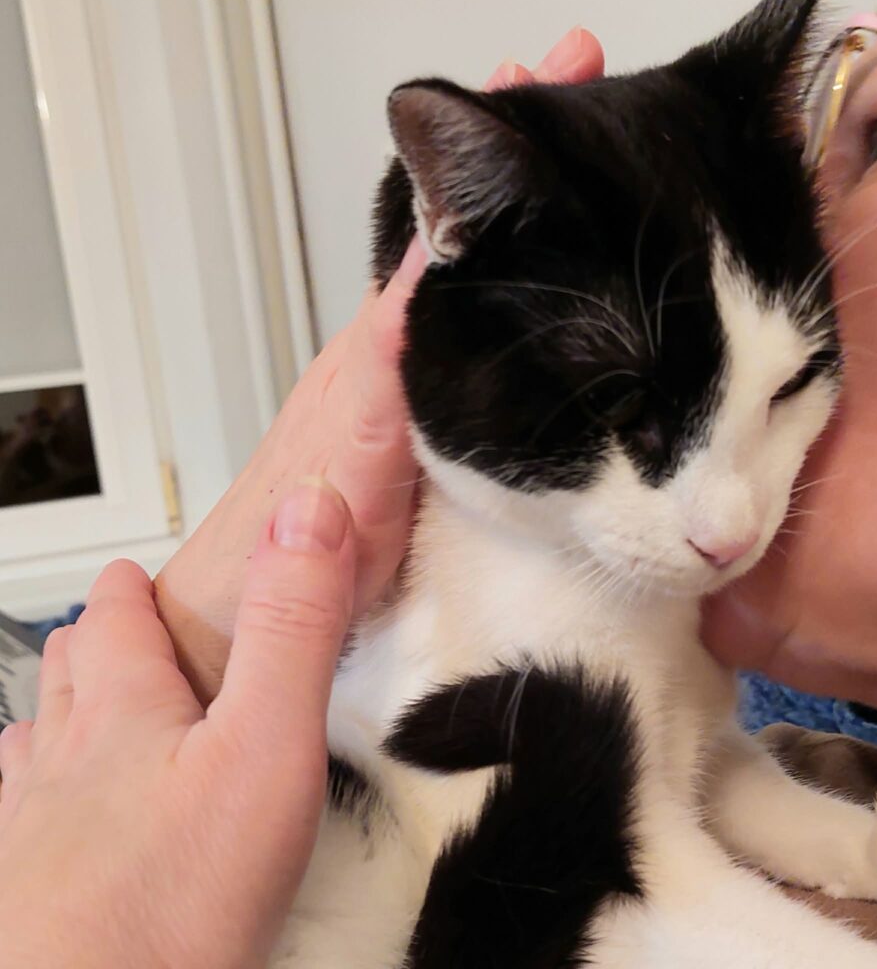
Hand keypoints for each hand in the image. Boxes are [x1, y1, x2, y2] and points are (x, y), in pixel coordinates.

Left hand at [0, 481, 353, 968]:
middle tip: (127, 629)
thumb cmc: (177, 905)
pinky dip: (47, 803)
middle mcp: (61, 765)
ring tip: (93, 711)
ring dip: (64, 716)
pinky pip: (23, 829)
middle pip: (67, 676)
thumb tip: (308, 511)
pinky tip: (66, 830)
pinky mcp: (28, 907)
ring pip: (37, 749)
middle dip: (96, 642)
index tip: (146, 571)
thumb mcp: (267, 746)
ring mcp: (31, 839)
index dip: (132, 588)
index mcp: (120, 713)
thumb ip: (292, 628)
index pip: (114, 619)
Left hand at [155, 26, 605, 703]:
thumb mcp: (361, 451)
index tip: (557, 74)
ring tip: (577, 152)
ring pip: (472, 266)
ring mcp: (413, 368)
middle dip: (523, 149)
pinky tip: (544, 274)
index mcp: (388, 338)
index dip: (504, 144)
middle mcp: (402, 339)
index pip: (454, 216)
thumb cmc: (310, 531)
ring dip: (521, 205)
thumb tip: (433, 276)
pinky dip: (505, 274)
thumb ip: (395, 369)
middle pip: (468, 223)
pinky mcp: (422, 406)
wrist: (268, 589)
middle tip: (577, 80)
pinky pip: (470, 321)